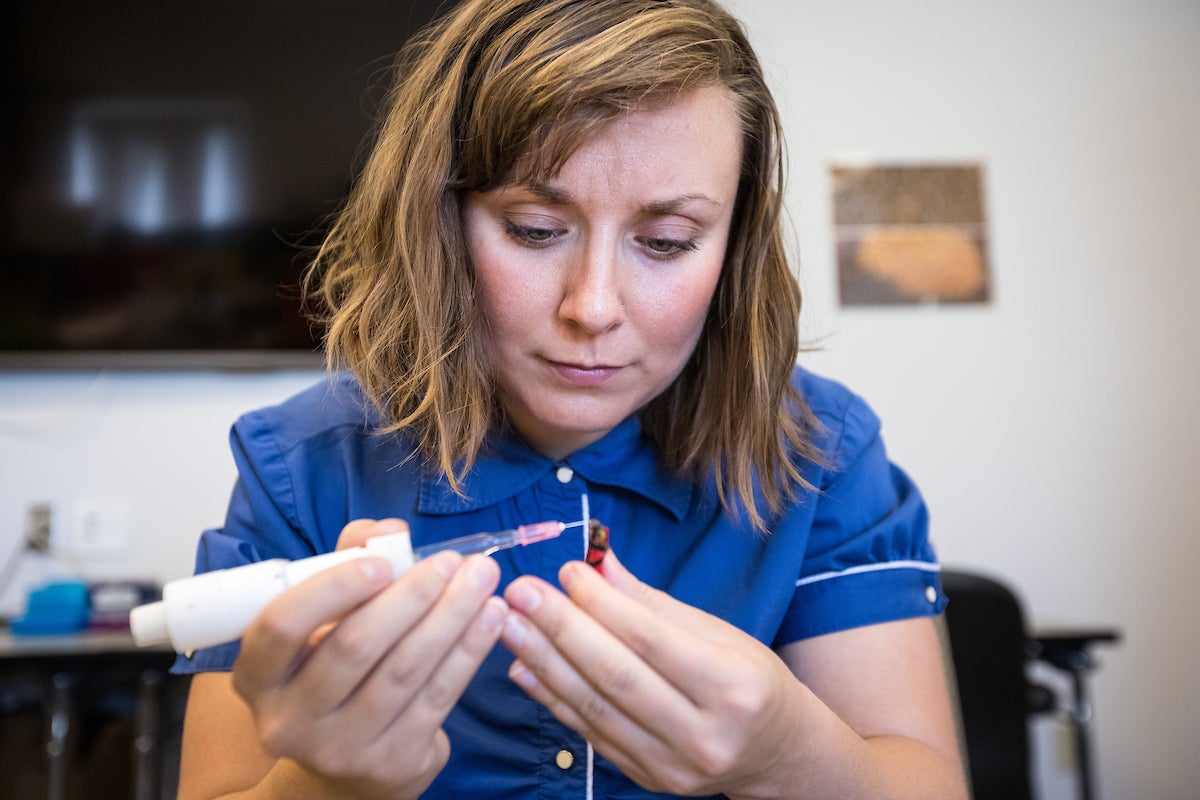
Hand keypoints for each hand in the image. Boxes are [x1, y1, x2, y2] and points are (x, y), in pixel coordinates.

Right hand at [230, 519, 506, 799]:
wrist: (349, 757)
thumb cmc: (334, 664)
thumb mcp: (325, 617)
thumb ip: (348, 560)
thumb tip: (387, 531)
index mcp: (258, 675)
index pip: (281, 626)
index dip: (333, 589)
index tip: (382, 561)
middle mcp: (290, 718)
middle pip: (355, 647)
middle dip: (412, 596)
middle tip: (452, 560)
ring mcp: (341, 747)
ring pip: (405, 670)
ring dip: (452, 616)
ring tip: (482, 578)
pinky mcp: (392, 762)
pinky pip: (438, 696)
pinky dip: (469, 650)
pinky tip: (491, 617)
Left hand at [499, 548, 803, 797]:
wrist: (775, 751)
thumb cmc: (749, 679)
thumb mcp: (717, 633)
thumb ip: (651, 603)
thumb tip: (598, 564)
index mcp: (731, 687)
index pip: (651, 640)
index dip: (603, 604)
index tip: (566, 571)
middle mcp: (704, 734)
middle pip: (617, 676)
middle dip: (561, 630)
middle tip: (522, 593)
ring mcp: (674, 766)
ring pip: (596, 708)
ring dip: (544, 662)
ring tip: (509, 624)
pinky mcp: (648, 780)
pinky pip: (591, 734)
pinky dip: (553, 699)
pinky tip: (523, 667)